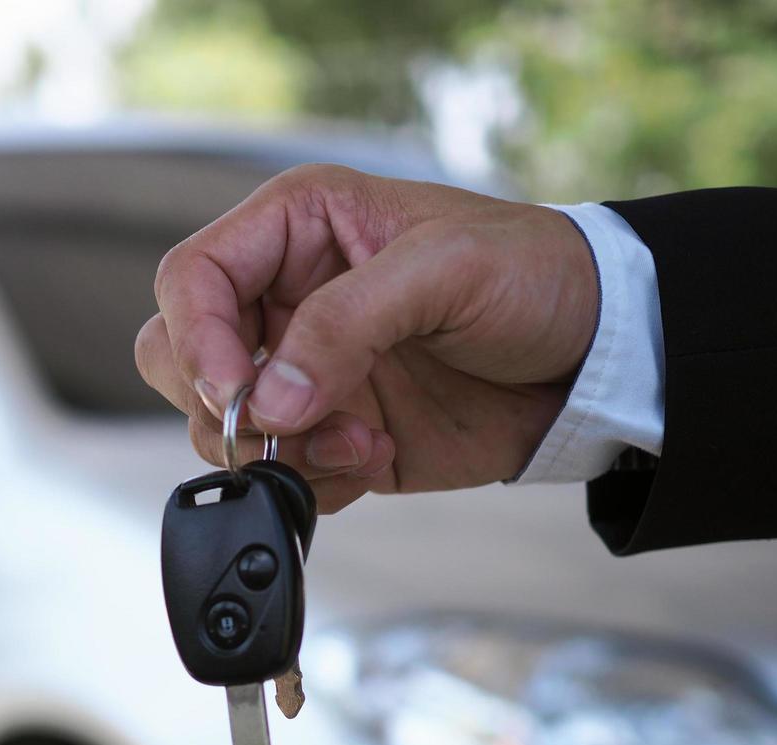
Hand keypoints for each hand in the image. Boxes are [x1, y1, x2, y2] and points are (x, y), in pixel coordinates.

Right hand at [134, 164, 599, 513]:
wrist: (597, 357)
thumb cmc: (535, 274)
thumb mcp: (444, 270)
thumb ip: (346, 325)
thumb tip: (267, 401)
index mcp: (296, 230)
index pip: (192, 278)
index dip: (195, 338)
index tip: (236, 391)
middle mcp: (284, 300)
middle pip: (180, 358)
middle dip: (224, 406)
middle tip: (291, 423)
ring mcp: (303, 373)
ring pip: (220, 428)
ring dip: (281, 452)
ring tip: (362, 441)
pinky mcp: (330, 434)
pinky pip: (279, 473)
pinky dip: (313, 483)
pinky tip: (377, 457)